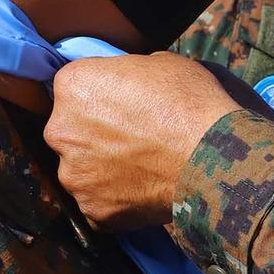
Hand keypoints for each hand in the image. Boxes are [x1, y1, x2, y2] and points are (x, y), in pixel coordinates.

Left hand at [46, 54, 244, 227]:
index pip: (74, 88)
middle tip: (132, 137)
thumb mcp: (159, 63)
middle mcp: (60, 131)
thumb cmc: (190, 103)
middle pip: (71, 131)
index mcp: (72, 86)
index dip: (100, 95)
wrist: (213, 157)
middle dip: (94, 134)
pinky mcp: (93, 210)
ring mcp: (74, 175)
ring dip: (103, 168)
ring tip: (141, 167)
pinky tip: (144, 188)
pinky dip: (116, 198)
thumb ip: (127, 74)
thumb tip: (128, 85)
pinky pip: (99, 202)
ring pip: (82, 169)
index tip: (122, 103)